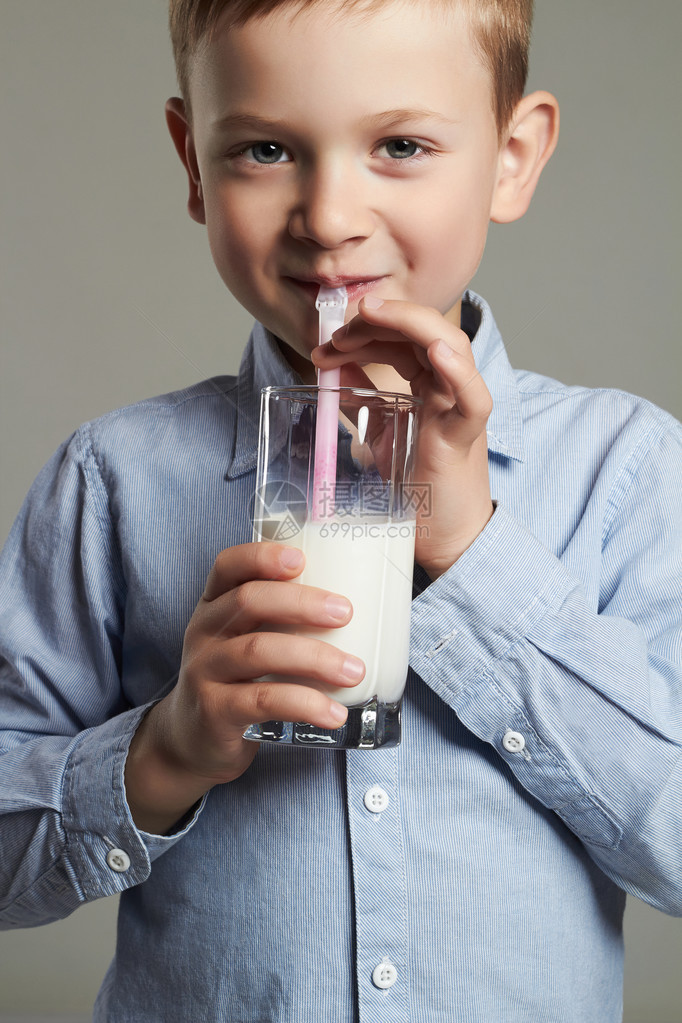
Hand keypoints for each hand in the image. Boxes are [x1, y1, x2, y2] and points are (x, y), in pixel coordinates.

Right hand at [124, 541, 362, 832]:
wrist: (192, 742)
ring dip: (314, 657)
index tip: (301, 558)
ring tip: (354, 671)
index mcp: (214, 605)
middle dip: (302, 603)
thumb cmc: (236, 681)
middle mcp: (204, 631)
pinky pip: (263, 701)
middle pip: (248, 601)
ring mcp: (204, 671)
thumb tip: (358, 605)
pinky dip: (304, 704)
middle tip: (345, 612)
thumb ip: (282, 620)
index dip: (262, 556)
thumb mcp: (245, 641)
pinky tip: (334, 713)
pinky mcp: (214, 711)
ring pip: (259, 651)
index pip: (227, 566)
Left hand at [311, 296, 493, 577]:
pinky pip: (473, 399)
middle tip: (337, 329)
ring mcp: (460, 410)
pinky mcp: (466, 438)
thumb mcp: (379, 432)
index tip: (324, 343)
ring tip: (371, 314)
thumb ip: (360, 398)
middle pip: (423, 332)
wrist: (443, 537)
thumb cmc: (417, 486)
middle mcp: (448, 390)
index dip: (364, 331)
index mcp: (428, 385)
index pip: (400, 339)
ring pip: (451, 347)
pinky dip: (458, 372)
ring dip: (410, 324)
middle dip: (380, 320)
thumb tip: (330, 366)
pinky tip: (436, 351)